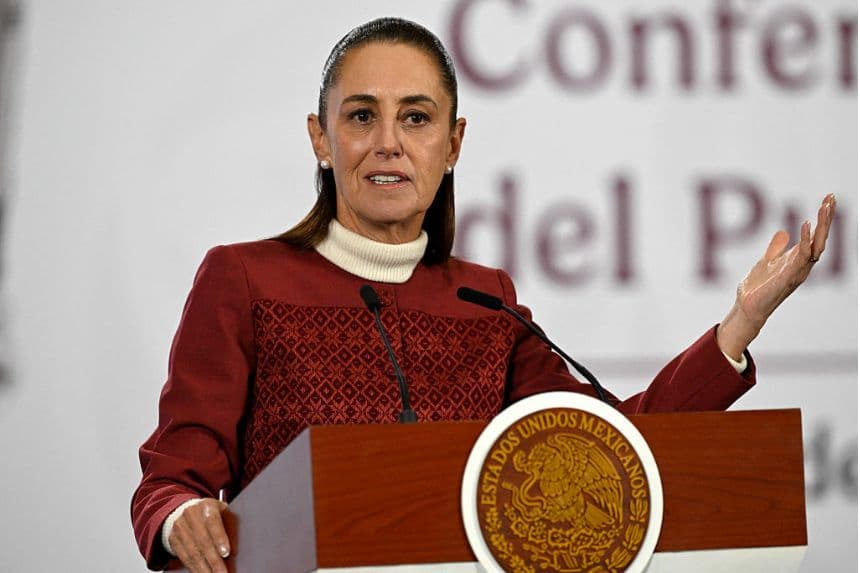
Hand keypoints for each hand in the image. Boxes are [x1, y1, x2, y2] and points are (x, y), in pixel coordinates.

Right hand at [169, 498, 230, 572]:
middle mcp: (191, 515)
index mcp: (206, 505)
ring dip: (205, 568)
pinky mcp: (173, 540)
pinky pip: (185, 557)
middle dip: (214, 561)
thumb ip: (230, 525)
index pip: (213, 522)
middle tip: (223, 572)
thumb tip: (236, 547)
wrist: (185, 510)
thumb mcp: (223, 512)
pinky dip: (195, 568)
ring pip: (193, 553)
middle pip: (203, 541)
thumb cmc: (210, 512)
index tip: (226, 553)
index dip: (219, 538)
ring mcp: (180, 527)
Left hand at [717, 193, 835, 359]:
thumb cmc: (758, 288)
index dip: (822, 218)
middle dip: (827, 218)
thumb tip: (783, 233)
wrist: (747, 307)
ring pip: (817, 246)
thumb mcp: (766, 261)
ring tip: (824, 207)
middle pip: (821, 238)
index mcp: (798, 259)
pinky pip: (801, 256)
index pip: (816, 235)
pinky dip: (806, 240)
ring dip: (821, 226)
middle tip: (831, 197)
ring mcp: (797, 271)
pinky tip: (806, 225)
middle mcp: (802, 265)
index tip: (828, 198)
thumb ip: (776, 249)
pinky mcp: (788, 277)